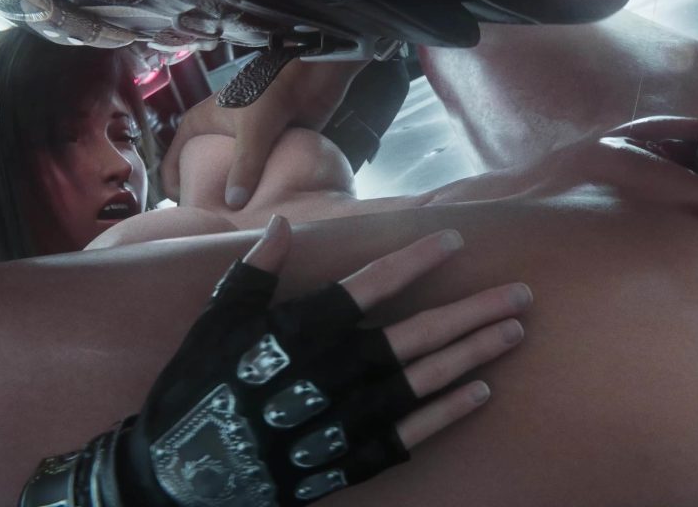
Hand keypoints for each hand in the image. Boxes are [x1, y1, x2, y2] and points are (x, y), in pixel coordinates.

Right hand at [118, 215, 529, 505]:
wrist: (177, 472)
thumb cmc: (197, 387)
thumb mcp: (214, 324)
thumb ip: (252, 274)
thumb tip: (279, 224)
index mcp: (292, 336)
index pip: (364, 289)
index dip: (411, 262)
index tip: (454, 240)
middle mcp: (324, 377)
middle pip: (409, 338)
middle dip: (467, 313)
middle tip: (520, 294)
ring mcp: (336, 423)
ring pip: (417, 384)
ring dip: (470, 357)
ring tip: (514, 332)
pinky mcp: (341, 462)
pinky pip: (404, 439)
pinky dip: (443, 416)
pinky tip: (481, 393)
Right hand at [160, 60, 367, 208]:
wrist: (313, 74)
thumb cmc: (272, 90)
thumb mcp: (253, 129)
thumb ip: (244, 166)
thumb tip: (233, 204)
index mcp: (198, 126)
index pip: (173, 164)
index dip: (177, 191)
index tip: (193, 217)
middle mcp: (215, 137)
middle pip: (203, 175)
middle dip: (210, 199)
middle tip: (218, 227)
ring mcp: (242, 145)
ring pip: (233, 179)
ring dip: (238, 198)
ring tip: (241, 225)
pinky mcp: (267, 151)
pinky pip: (258, 177)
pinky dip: (260, 191)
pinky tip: (265, 211)